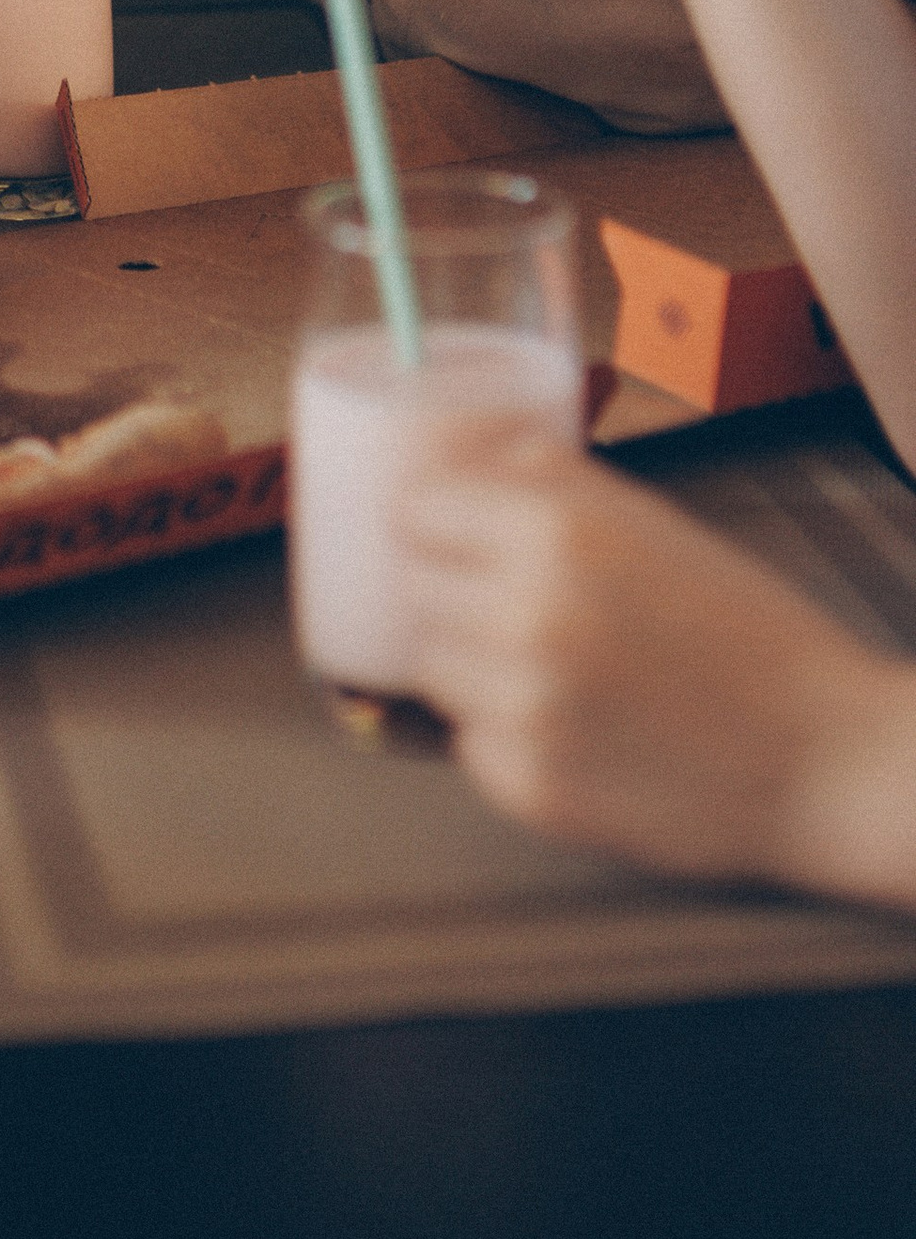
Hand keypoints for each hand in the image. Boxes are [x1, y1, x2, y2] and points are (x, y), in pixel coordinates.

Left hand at [397, 433, 912, 893]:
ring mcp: (524, 711)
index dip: (433, 519)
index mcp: (558, 532)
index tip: (446, 531)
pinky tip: (573, 726)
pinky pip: (469, 744)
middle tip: (504, 602)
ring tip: (552, 667)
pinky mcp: (530, 789)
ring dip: (471, 664)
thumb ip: (551, 482)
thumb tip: (467, 449)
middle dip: (451, 589)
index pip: (415, 509)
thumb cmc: (747, 633)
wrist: (824, 760)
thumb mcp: (654, 524)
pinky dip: (503, 735)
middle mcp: (527, 617)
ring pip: (433, 669)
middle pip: (413, 588)